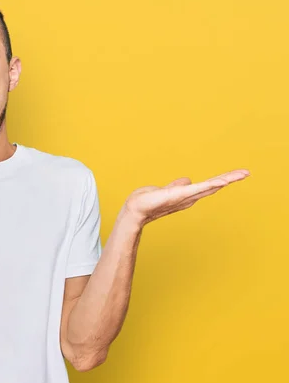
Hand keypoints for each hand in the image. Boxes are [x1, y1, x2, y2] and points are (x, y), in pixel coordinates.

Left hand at [123, 169, 249, 226]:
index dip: (221, 181)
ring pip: (210, 186)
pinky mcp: (180, 195)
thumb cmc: (147, 201)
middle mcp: (189, 198)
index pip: (207, 186)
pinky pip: (199, 188)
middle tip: (246, 173)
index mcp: (186, 195)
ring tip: (242, 173)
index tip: (236, 175)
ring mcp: (186, 197)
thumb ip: (177, 185)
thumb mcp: (165, 189)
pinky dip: (212, 184)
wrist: (136, 209)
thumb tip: (187, 180)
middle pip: (213, 186)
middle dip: (230, 179)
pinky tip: (223, 180)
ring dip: (226, 179)